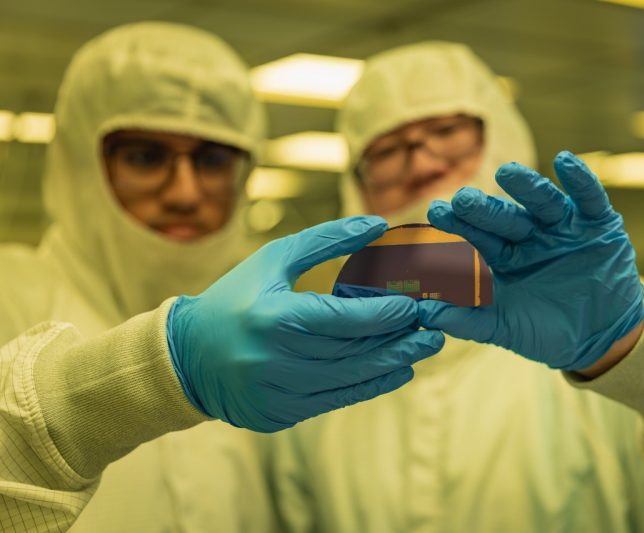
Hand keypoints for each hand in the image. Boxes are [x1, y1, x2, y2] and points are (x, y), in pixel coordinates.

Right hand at [167, 216, 443, 431]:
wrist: (186, 357)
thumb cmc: (235, 298)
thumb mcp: (274, 259)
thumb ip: (326, 239)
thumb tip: (379, 224)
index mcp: (271, 317)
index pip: (342, 318)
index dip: (384, 313)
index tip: (415, 304)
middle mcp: (274, 359)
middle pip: (353, 351)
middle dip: (399, 339)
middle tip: (435, 328)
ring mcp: (276, 393)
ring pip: (350, 380)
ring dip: (393, 364)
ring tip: (425, 349)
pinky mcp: (279, 415)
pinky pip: (336, 402)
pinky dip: (370, 387)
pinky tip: (398, 372)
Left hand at [418, 151, 643, 370]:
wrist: (601, 341)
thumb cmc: (546, 333)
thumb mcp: (505, 328)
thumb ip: (467, 320)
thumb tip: (424, 312)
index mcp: (504, 255)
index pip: (476, 236)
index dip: (457, 224)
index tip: (434, 212)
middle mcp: (530, 235)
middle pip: (505, 217)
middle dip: (484, 208)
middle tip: (463, 198)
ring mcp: (564, 227)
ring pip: (543, 201)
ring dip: (526, 185)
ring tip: (507, 172)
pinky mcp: (599, 224)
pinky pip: (590, 199)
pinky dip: (581, 181)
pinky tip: (565, 162)